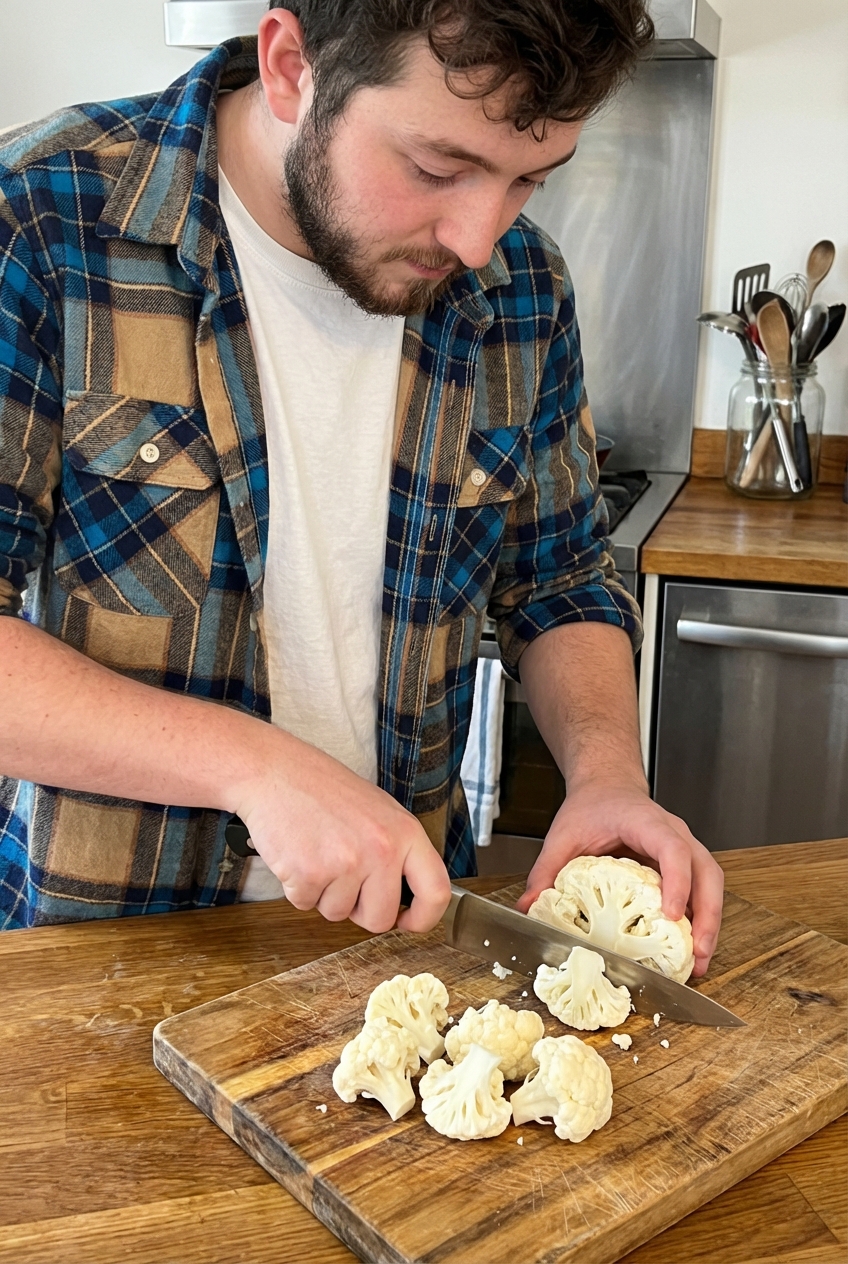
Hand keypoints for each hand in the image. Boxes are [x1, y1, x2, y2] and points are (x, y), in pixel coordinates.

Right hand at [234, 731, 450, 934]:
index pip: (435, 891)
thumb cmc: (324, 789)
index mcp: (405, 832)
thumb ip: (397, 851)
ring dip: (323, 894)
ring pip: (338, 913)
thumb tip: (407, 896)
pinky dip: (297, 887)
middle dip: (359, 911)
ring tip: (316, 852)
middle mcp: (381, 850)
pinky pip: (305, 904)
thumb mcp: (379, 810)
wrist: (276, 772)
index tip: (407, 921)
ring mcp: (346, 863)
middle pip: (380, 919)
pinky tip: (297, 854)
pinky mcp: (309, 874)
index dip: (424, 918)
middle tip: (343, 880)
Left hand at [515, 778, 723, 976]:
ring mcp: (684, 847)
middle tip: (696, 953)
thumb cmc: (592, 806)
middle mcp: (674, 833)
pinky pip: (702, 890)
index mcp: (646, 822)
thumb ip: (545, 871)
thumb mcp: (563, 836)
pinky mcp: (685, 863)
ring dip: (710, 922)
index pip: (672, 849)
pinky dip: (702, 919)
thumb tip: (528, 907)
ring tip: (699, 961)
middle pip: (706, 871)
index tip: (671, 914)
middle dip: (707, 915)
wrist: (607, 786)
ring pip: (712, 883)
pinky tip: (691, 948)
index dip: (677, 882)